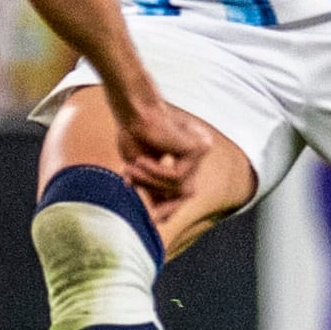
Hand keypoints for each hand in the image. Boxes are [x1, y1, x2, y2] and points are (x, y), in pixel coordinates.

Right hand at [107, 92, 207, 219]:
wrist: (133, 109)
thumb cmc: (133, 133)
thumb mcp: (142, 169)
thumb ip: (154, 189)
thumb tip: (157, 218)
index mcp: (187, 158)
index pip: (184, 192)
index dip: (169, 207)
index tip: (151, 219)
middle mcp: (198, 155)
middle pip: (186, 192)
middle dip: (163, 201)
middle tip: (138, 198)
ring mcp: (201, 151)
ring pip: (180, 187)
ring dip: (151, 182)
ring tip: (130, 169)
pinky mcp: (198, 149)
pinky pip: (177, 177)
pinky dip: (155, 173)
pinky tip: (140, 162)